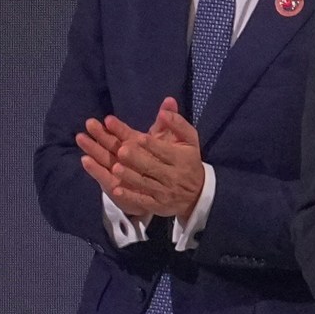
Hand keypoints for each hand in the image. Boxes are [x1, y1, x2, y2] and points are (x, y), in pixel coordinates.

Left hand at [111, 97, 205, 221]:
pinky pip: (143, 200)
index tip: (138, 137)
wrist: (198, 194)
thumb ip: (178, 123)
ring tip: (116, 167)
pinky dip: (130, 195)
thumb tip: (165, 108)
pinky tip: (117, 189)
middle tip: (121, 151)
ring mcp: (164, 192)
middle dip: (137, 159)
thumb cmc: (189, 161)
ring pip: (145, 184)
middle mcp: (173, 176)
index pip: (165, 151)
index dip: (152, 145)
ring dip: (130, 176)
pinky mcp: (157, 204)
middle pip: (153, 167)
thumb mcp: (190, 140)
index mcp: (180, 158)